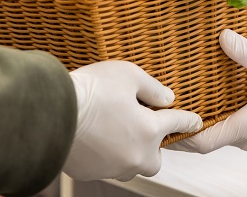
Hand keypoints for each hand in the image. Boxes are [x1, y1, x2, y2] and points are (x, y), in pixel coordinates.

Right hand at [62, 61, 202, 181]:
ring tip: (116, 132)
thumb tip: (166, 98)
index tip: (196, 121)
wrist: (50, 112)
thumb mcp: (127, 74)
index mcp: (149, 130)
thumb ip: (152, 87)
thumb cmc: (91, 90)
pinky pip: (104, 166)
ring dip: (128, 151)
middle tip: (142, 128)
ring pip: (129, 165)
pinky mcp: (89, 171)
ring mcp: (111, 167)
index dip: (188, 120)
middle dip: (153, 146)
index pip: (177, 123)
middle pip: (154, 159)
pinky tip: (94, 137)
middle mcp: (135, 155)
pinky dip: (104, 154)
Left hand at [168, 29, 246, 152]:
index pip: (201, 142)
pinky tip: (210, 97)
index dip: (179, 134)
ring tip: (183, 98)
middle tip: (166, 104)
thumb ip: (244, 52)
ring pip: (218, 133)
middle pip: (205, 139)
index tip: (162, 118)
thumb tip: (220, 36)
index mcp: (245, 127)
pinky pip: (231, 127)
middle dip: (184, 125)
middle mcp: (246, 137)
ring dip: (201, 120)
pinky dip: (216, 117)